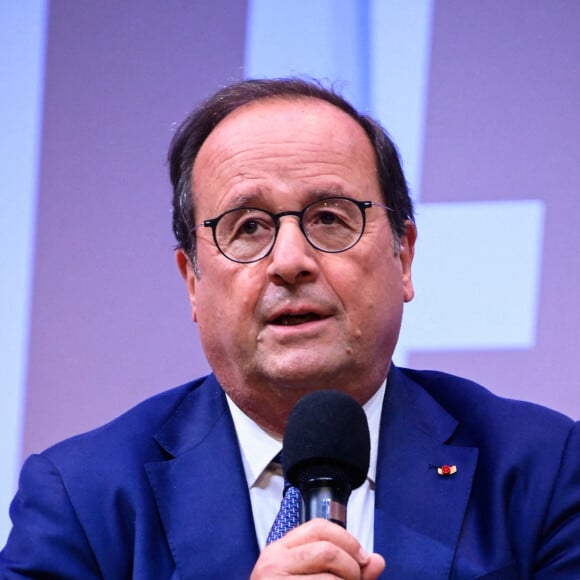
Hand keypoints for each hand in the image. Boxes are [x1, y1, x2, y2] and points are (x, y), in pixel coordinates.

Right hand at [251, 518, 385, 578]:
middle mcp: (274, 562)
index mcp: (280, 550)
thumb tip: (378, 560)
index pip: (318, 527)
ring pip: (330, 578)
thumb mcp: (311, 579)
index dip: (347, 539)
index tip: (363, 558)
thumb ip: (346, 571)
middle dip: (352, 568)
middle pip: (327, 550)